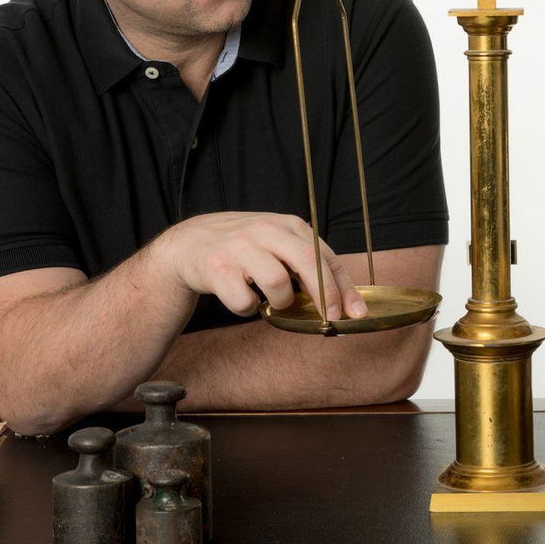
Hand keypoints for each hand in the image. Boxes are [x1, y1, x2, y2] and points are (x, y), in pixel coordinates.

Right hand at [160, 212, 367, 319]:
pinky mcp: (216, 269)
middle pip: (307, 262)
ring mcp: (239, 248)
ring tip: (272, 301)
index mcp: (287, 224)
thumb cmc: (243, 248)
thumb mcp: (277, 243)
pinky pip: (245, 302)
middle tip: (331, 319)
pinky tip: (243, 299)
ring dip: (281, 302)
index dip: (343, 286)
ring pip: (277, 283)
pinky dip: (248, 308)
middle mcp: (265, 230)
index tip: (356, 312)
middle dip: (326, 294)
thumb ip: (306, 262)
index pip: (324, 255)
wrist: (188, 245)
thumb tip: (342, 298)